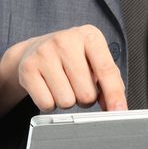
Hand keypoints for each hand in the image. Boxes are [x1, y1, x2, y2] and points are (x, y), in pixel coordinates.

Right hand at [0, 24, 126, 115]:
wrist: (35, 49)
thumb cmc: (72, 58)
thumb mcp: (94, 61)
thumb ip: (109, 82)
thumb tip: (116, 108)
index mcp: (89, 36)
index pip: (107, 70)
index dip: (115, 95)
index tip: (119, 112)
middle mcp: (66, 40)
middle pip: (86, 93)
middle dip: (86, 98)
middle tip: (79, 87)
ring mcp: (44, 53)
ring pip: (66, 101)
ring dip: (68, 101)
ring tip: (64, 86)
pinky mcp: (27, 68)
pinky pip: (46, 104)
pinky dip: (50, 104)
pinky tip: (49, 89)